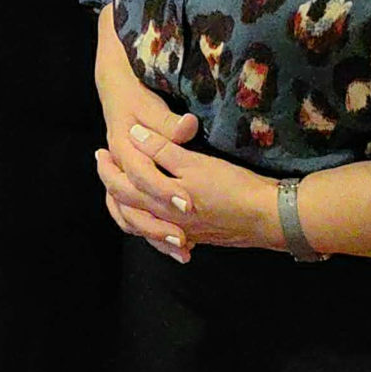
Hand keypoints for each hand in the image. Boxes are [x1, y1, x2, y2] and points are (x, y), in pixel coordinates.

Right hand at [92, 13, 201, 258]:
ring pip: (129, 214)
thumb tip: (187, 126)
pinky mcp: (129, 181)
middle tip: (185, 238)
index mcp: (122, 146)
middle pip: (132, 204)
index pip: (142, 176)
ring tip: (181, 250)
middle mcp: (120, 165)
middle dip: (158, 225)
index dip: (165, 192)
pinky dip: (148, 230)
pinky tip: (173, 244)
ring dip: (153, 234)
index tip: (188, 205)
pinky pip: (131, 214)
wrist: (114, 86)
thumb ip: (168, 122)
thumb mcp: (151, 105)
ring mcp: (122, 175)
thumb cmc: (133, 95)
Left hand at [113, 126, 289, 256]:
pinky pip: (164, 236)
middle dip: (112, 188)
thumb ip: (163, 149)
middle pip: (128, 208)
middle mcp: (167, 220)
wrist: (269, 217)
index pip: (125, 185)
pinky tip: (154, 223)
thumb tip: (135, 135)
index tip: (100, 153)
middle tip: (103, 168)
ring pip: (143, 226)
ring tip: (119, 195)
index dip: (110, 168)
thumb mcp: (195, 162)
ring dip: (127, 211)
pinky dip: (152, 229)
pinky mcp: (198, 236)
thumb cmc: (233, 186)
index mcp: (162, 200)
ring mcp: (182, 232)